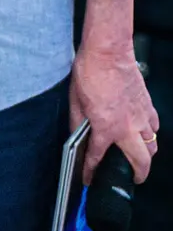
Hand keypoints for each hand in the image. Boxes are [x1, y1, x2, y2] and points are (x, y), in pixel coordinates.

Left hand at [70, 45, 159, 184]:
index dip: (90, 171)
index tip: (88, 178)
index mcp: (106, 128)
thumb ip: (77, 123)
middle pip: (142, 161)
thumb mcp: (75, 102)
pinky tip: (144, 132)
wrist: (108, 52)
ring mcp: (141, 116)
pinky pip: (154, 126)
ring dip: (147, 155)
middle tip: (132, 178)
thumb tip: (77, 136)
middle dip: (138, 175)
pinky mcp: (147, 104)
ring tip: (138, 158)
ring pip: (152, 145)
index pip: (97, 157)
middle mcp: (128, 127)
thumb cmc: (90, 72)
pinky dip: (151, 134)